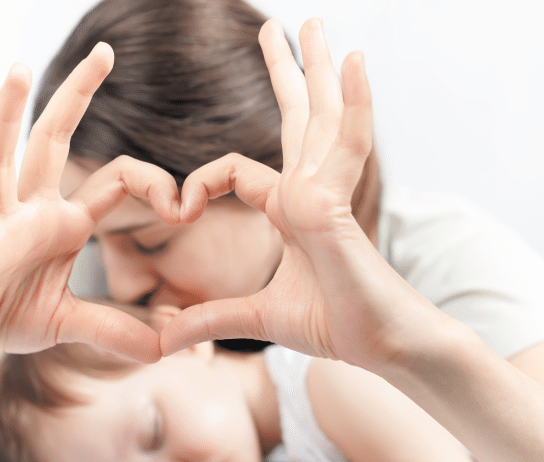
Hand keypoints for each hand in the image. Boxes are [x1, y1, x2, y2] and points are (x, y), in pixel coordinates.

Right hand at [0, 43, 179, 360]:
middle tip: (105, 51)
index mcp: (64, 222)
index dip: (152, 184)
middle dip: (77, 96)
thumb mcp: (71, 324)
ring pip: (1, 159)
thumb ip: (116, 330)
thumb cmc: (8, 315)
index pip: (114, 182)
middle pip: (53, 142)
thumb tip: (169, 348)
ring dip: (8, 114)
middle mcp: (31, 210)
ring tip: (21, 69)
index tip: (183, 205)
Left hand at [162, 19, 440, 366]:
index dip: (201, 183)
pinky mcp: (332, 206)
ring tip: (316, 22)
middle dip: (289, 73)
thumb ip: (209, 319)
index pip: (237, 170)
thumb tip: (163, 340)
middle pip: (297, 119)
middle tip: (280, 28)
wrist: (380, 347)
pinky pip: (345, 144)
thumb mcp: (255, 317)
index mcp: (290, 210)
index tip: (178, 209)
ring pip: (320, 117)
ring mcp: (323, 193)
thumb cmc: (334, 325)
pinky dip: (354, 103)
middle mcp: (308, 192)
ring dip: (319, 67)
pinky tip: (354, 59)